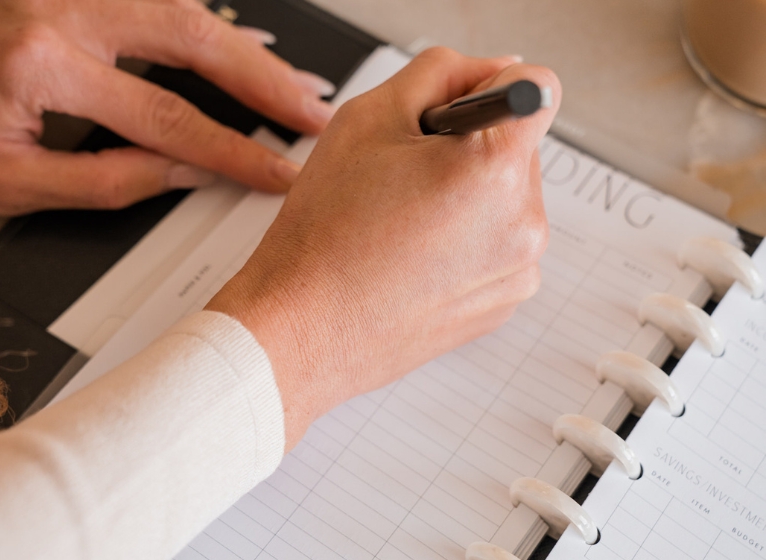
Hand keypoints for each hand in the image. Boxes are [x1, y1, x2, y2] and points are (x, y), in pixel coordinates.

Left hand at [0, 0, 335, 214]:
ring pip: (186, 9)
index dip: (235, 151)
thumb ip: (106, 181)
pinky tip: (241, 43)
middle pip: (196, 40)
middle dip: (267, 83)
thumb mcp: (9, 179)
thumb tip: (183, 174)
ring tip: (293, 83)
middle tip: (313, 111)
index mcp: (43, 66)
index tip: (276, 171)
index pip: (170, 118)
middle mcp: (63, 10)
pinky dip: (210, 23)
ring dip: (247, 51)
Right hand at [207, 48, 560, 449]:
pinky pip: (498, 249)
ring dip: (469, 198)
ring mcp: (518, 273)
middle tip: (407, 178)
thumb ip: (440, 73)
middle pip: (518, 149)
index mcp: (495, 169)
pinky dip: (467, 243)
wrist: (303, 329)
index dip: (491, 87)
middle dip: (470, 149)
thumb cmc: (324, 236)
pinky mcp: (503, 305)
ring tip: (404, 223)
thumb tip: (493, 70)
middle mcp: (524, 225)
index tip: (456, 113)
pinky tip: (415, 257)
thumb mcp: (367, 118)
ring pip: (506, 201)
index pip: (538, 88)